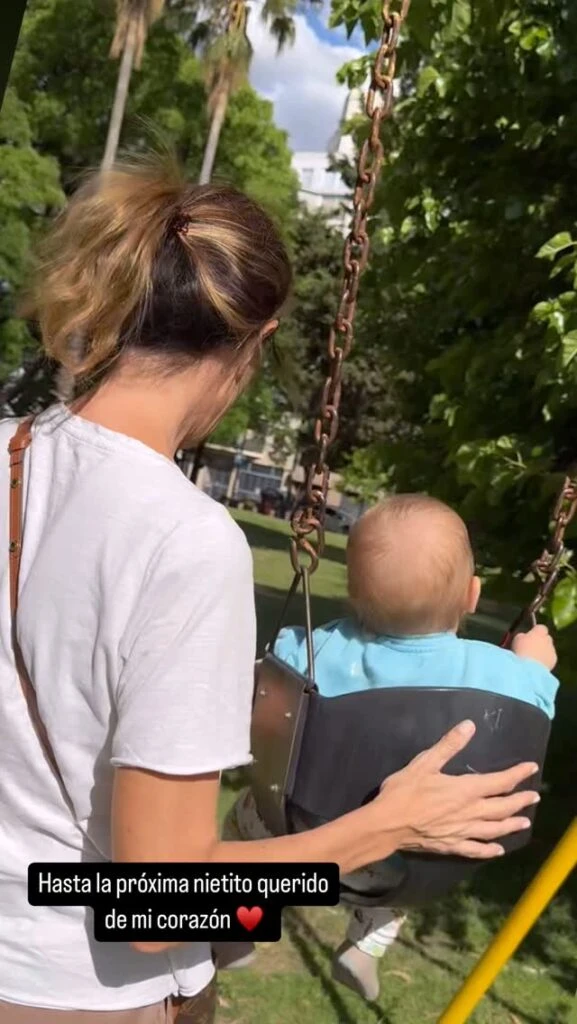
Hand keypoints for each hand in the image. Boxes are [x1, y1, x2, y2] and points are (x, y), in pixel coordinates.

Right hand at [372, 720, 538, 858]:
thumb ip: (449, 745)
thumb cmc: (404, 791)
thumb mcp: (425, 762)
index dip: (517, 774)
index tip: (531, 768)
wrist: (388, 824)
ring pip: (494, 829)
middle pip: (502, 807)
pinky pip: (476, 849)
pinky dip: (489, 850)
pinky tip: (498, 850)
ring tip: (525, 823)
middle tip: (534, 797)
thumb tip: (469, 725)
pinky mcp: (452, 846)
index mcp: (465, 790)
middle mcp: (470, 812)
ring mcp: (462, 832)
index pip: (499, 782)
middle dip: (520, 801)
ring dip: (511, 825)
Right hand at [512, 623, 556, 670]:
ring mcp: (552, 650)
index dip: (536, 631)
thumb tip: (524, 636)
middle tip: (531, 648)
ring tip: (533, 658)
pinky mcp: (554, 660)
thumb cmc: (521, 650)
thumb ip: (523, 636)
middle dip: (541, 641)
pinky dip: (545, 660)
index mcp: (539, 631)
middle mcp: (548, 639)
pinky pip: (550, 658)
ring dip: (543, 651)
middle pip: (546, 638)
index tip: (530, 636)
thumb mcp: (517, 639)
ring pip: (549, 648)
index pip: (541, 627)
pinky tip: (537, 665)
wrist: (530, 668)